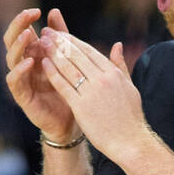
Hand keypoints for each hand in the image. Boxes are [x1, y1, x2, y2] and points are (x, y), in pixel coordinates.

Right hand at [4, 7, 78, 143]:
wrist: (72, 120)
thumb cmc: (69, 88)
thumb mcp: (68, 59)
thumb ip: (61, 37)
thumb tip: (54, 10)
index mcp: (34, 53)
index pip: (23, 31)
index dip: (25, 20)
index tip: (37, 10)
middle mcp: (24, 64)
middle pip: (13, 40)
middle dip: (18, 26)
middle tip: (28, 15)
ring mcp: (22, 79)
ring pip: (11, 58)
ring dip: (18, 45)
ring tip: (28, 35)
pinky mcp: (22, 95)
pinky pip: (14, 80)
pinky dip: (19, 70)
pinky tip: (30, 62)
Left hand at [39, 28, 149, 165]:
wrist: (131, 142)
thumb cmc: (131, 118)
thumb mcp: (130, 87)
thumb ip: (120, 66)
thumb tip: (117, 45)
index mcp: (114, 74)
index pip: (90, 51)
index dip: (73, 41)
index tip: (62, 33)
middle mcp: (103, 79)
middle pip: (77, 55)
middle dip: (60, 41)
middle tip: (47, 32)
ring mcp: (92, 92)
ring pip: (68, 67)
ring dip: (53, 53)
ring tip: (42, 43)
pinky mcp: (82, 106)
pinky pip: (64, 85)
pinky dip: (53, 73)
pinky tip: (44, 64)